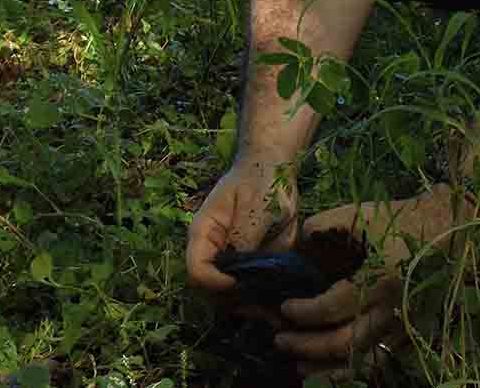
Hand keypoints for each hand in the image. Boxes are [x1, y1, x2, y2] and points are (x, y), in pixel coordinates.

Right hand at [185, 156, 298, 297]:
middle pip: (212, 292)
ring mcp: (232, 262)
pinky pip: (253, 292)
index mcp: (204, 235)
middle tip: (265, 304)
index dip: (215, 283)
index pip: (196, 271)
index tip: (241, 283)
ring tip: (277, 310)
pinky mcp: (251, 266)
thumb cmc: (260, 179)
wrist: (274, 168)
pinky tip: (283, 304)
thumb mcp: (255, 205)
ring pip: (232, 298)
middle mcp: (214, 253)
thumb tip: (241, 270)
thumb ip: (246, 236)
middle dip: (236, 301)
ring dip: (252, 306)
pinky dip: (266, 301)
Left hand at [274, 183, 473, 378]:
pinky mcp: (414, 332)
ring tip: (299, 366)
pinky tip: (332, 369)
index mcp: (381, 278)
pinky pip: (379, 359)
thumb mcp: (361, 214)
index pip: (332, 307)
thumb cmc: (403, 219)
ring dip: (327, 367)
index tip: (284, 308)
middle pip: (344, 341)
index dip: (303, 312)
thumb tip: (296, 249)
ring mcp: (407, 325)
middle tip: (280, 340)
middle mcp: (394, 308)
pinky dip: (353, 368)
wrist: (452, 228)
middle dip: (307, 345)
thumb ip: (324, 227)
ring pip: (362, 359)